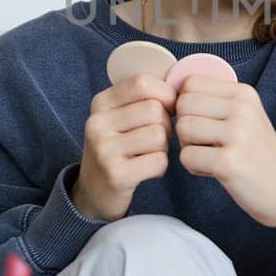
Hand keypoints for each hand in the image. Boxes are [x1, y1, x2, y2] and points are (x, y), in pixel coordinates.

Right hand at [74, 74, 176, 220]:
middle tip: (156, 138)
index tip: (169, 108)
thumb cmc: (118, 148)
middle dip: (166, 125)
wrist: (94, 191)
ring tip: (149, 153)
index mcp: (100, 103)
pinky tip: (146, 169)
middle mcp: (97, 123)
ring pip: (159, 135)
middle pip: (155, 110)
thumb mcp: (120, 116)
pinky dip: (160, 167)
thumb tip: (181, 87)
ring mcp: (104, 150)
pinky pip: (158, 161)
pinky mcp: (116, 175)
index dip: (166, 94)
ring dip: (163, 147)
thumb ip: (143, 97)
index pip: (142, 83)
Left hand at [174, 77, 275, 237]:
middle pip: (183, 104)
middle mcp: (243, 109)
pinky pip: (186, 156)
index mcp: (244, 94)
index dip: (186, 105)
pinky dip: (194, 167)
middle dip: (185, 126)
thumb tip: (171, 92)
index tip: (202, 123)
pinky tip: (214, 171)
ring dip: (188, 147)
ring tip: (210, 157)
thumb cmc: (258, 155)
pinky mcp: (229, 162)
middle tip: (204, 144)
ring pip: (182, 128)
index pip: (191, 83)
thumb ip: (216, 101)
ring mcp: (238, 135)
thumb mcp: (246, 117)